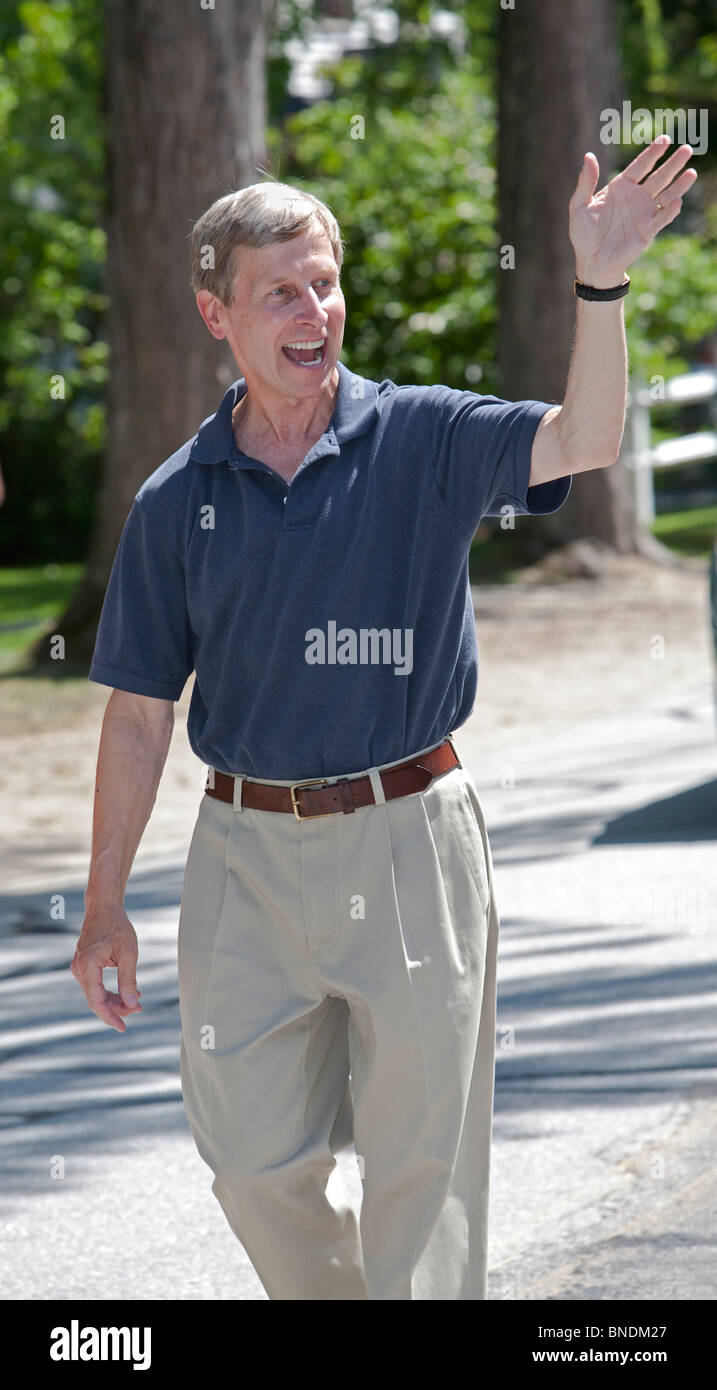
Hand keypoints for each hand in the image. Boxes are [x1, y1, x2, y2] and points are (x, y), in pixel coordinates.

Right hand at [71, 906, 141, 1031]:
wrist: (104, 908)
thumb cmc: (117, 926)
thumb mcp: (128, 954)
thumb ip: (128, 980)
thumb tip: (131, 1005)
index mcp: (88, 966)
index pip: (96, 1000)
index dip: (110, 1016)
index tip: (123, 1027)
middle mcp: (79, 969)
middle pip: (96, 1000)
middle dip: (117, 1008)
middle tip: (139, 1008)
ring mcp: (79, 967)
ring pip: (96, 994)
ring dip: (115, 1000)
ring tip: (137, 1000)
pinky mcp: (84, 966)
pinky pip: (95, 985)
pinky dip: (110, 991)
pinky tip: (127, 992)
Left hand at [569, 135, 697, 288]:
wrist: (592, 261)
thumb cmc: (583, 233)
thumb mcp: (579, 206)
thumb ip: (585, 182)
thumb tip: (588, 156)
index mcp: (621, 186)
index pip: (640, 165)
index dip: (653, 152)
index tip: (665, 139)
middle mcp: (636, 196)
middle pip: (658, 176)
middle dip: (673, 164)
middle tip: (687, 149)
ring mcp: (644, 212)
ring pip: (666, 194)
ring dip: (679, 184)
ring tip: (692, 172)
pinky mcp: (648, 230)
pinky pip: (662, 218)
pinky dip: (670, 210)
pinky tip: (676, 201)